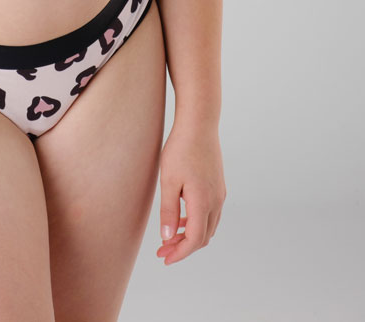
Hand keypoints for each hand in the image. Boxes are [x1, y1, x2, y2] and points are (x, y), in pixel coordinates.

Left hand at [156, 122, 225, 265]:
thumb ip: (169, 211)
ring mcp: (219, 193)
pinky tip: (182, 219)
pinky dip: (197, 222)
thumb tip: (168, 238)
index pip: (195, 240)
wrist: (199, 124)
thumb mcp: (168, 181)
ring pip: (208, 227)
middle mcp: (216, 201)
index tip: (164, 258)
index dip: (180, 253)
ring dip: (191, 236)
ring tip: (169, 237)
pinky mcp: (218, 186)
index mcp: (203, 202)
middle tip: (162, 250)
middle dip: (183, 247)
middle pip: (203, 237)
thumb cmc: (180, 149)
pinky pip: (210, 214)